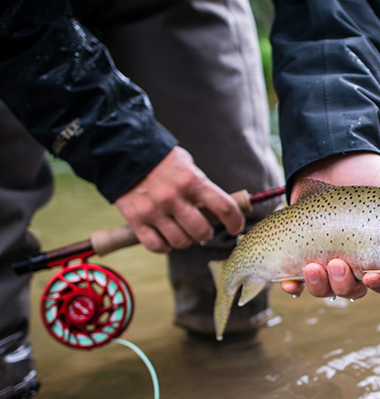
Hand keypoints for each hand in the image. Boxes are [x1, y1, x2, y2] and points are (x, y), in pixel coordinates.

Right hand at [115, 146, 243, 252]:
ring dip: (185, 241)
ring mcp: (153, 210)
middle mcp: (173, 197)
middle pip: (201, 231)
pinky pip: (157, 246)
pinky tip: (165, 237)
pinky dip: (164, 246)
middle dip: (206, 234)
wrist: (124, 152)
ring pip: (180, 242)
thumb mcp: (188, 167)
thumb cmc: (162, 162)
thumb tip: (219, 213)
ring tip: (182, 231)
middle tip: (202, 230)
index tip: (235, 228)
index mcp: (192, 181)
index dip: (235, 222)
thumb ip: (202, 189)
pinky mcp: (136, 219)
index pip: (224, 207)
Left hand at [281, 152, 379, 299]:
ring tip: (312, 267)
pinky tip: (288, 283)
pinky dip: (293, 286)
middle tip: (337, 264)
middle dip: (343, 283)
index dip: (378, 286)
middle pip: (351, 290)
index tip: (372, 276)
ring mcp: (326, 260)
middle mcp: (353, 263)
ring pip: (325, 289)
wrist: (334, 159)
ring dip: (319, 285)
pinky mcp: (301, 254)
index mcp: (378, 255)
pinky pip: (296, 281)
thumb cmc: (368, 178)